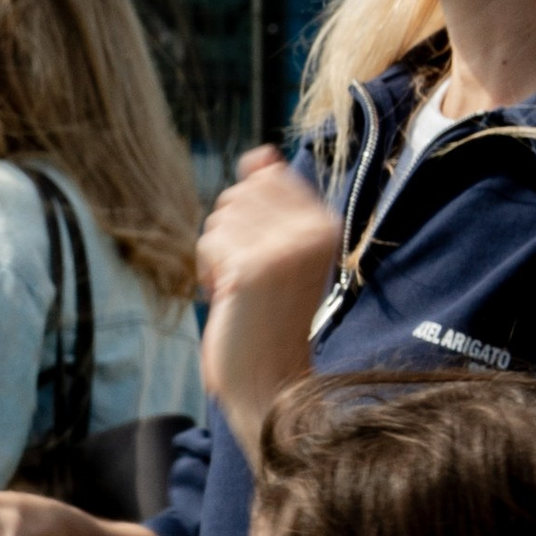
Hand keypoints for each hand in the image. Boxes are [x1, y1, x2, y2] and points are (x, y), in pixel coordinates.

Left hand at [199, 150, 339, 462]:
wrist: (272, 381)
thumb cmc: (270, 317)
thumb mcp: (280, 250)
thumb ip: (272, 201)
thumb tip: (260, 154)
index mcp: (327, 225)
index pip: (268, 176)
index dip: (250, 214)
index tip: (265, 255)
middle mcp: (314, 231)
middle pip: (240, 192)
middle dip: (231, 231)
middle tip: (250, 275)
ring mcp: (285, 248)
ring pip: (220, 216)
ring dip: (217, 253)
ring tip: (241, 289)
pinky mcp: (254, 268)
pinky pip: (210, 242)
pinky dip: (208, 270)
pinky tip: (229, 297)